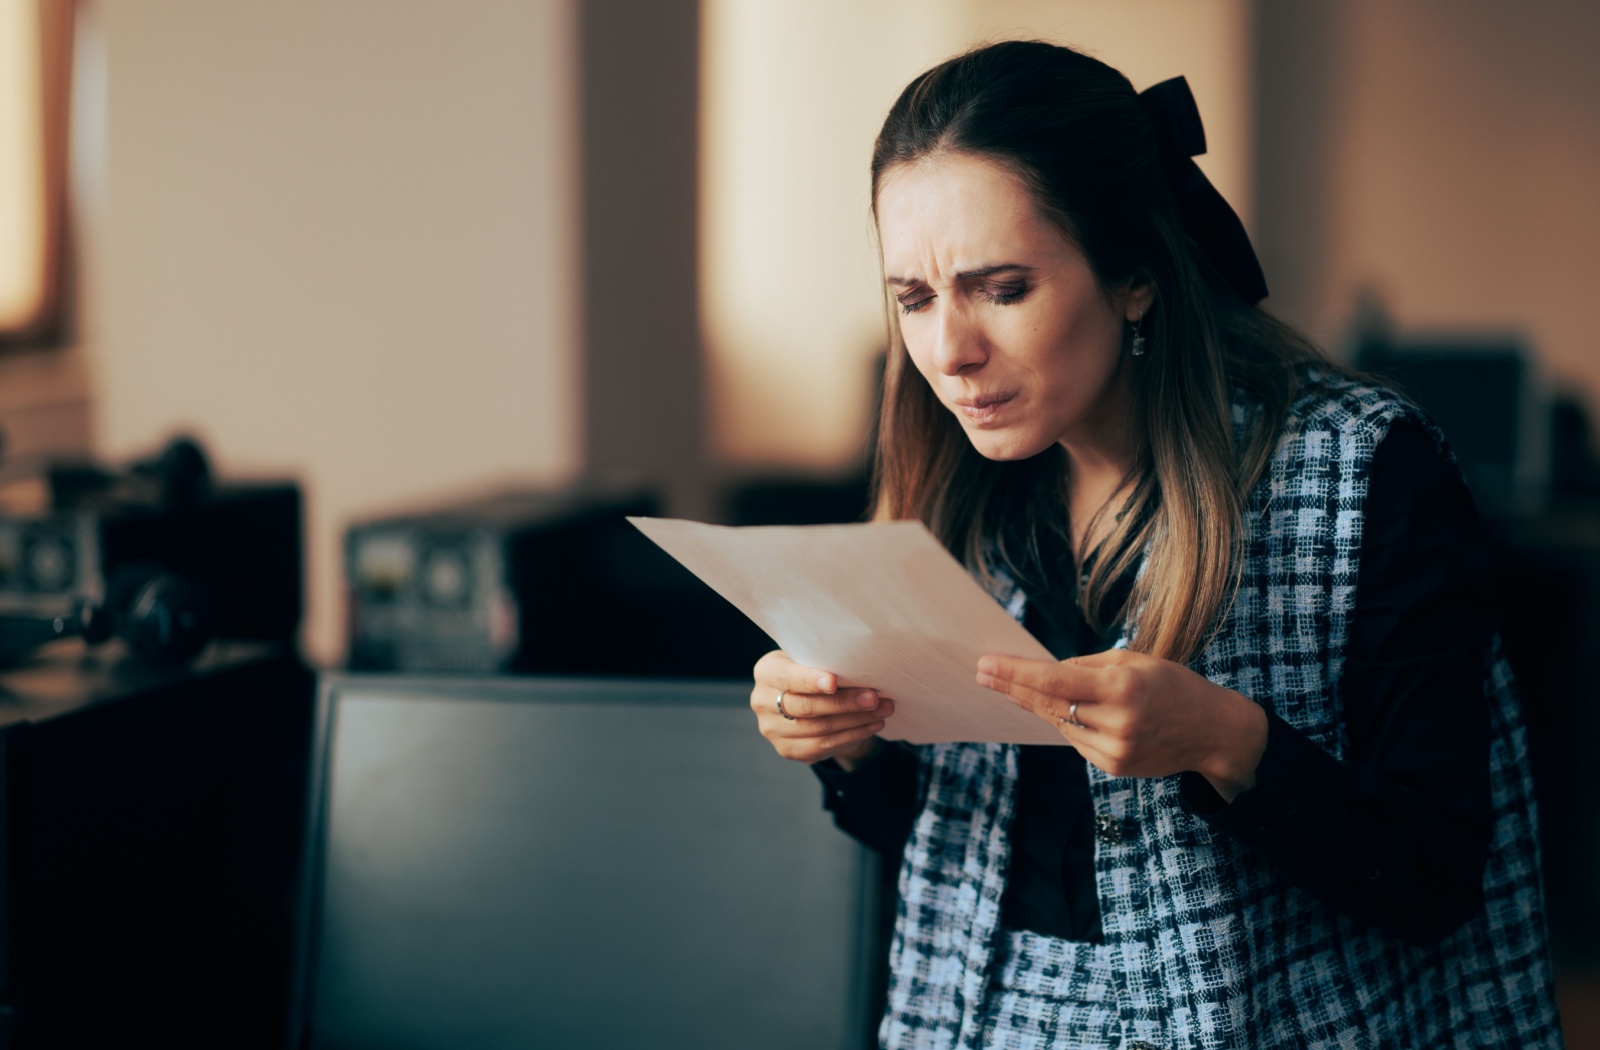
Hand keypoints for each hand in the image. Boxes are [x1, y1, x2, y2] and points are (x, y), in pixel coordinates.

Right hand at [751, 650, 894, 766]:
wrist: (805, 696)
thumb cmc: (812, 670)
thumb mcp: (811, 658)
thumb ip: (825, 663)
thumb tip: (861, 668)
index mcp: (767, 672)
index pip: (788, 677)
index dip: (810, 681)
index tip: (833, 682)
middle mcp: (762, 702)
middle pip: (807, 707)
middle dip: (844, 703)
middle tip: (874, 698)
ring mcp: (772, 729)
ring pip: (819, 729)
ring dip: (855, 721)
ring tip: (882, 711)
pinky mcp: (787, 750)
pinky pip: (823, 746)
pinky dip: (852, 736)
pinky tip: (872, 726)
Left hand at [976, 648, 1266, 800]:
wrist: (1213, 732)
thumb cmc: (1174, 686)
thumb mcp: (1135, 661)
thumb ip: (1088, 666)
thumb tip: (1047, 671)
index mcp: (1122, 688)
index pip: (1054, 681)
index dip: (1016, 674)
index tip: (986, 664)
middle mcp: (1116, 722)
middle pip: (1048, 704)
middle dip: (1012, 688)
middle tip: (982, 673)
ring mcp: (1113, 750)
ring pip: (1059, 722)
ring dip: (1035, 704)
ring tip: (1009, 685)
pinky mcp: (1113, 767)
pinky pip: (1075, 738)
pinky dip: (1063, 721)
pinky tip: (1052, 708)